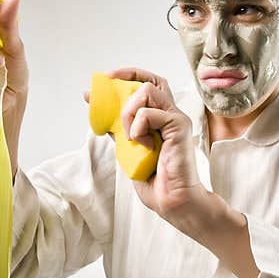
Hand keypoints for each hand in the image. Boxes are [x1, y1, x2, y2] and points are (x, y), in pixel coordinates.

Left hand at [83, 67, 204, 222]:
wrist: (171, 201)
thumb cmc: (155, 180)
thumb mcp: (128, 150)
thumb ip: (119, 130)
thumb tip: (99, 110)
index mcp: (161, 119)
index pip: (148, 85)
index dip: (128, 76)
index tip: (107, 79)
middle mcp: (170, 114)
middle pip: (151, 80)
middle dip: (127, 76)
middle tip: (108, 86)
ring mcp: (176, 118)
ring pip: (147, 90)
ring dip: (128, 112)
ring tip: (130, 136)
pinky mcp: (179, 126)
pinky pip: (149, 113)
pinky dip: (138, 128)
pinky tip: (144, 146)